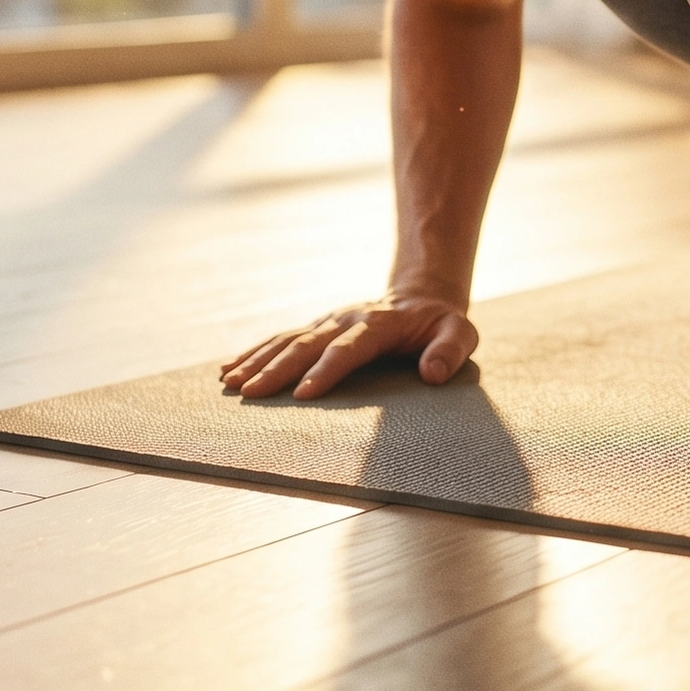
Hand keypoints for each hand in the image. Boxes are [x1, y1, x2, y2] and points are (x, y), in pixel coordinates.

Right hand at [220, 294, 477, 399]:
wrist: (422, 296)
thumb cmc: (441, 323)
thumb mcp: (460, 332)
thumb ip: (450, 350)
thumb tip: (433, 374)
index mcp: (378, 324)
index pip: (349, 349)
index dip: (327, 370)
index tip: (304, 394)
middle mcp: (346, 320)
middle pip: (307, 344)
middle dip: (278, 369)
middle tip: (251, 393)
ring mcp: (328, 322)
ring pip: (287, 340)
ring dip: (258, 361)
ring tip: (231, 383)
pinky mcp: (317, 328)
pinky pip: (280, 339)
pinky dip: (254, 353)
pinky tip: (229, 369)